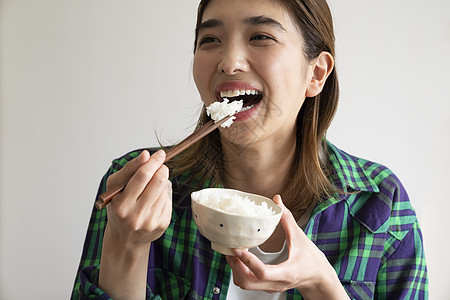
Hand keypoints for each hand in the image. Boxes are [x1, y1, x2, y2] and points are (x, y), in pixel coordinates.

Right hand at [99, 150, 171, 299]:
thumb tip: (146, 155)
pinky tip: (155, 198)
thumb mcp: (115, 188)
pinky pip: (169, 200)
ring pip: (165, 189)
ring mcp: (151, 221)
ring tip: (153, 185)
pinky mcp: (162, 224)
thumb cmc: (119, 208)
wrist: (125, 238)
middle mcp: (136, 215)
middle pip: (158, 182)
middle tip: (160, 166)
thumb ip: (129, 169)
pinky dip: (164, 193)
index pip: (142, 176)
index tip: (160, 154)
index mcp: (122, 205)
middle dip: (162, 169)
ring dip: (162, 181)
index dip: (153, 162)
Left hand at [226, 195, 348, 298]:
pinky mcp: (267, 287)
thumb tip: (277, 199)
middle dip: (236, 265)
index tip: (238, 248)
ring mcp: (271, 287)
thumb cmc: (311, 258)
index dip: (248, 261)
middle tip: (231, 247)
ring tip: (233, 251)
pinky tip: (239, 257)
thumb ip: (287, 218)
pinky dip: (239, 271)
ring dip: (235, 269)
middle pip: (248, 282)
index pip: (263, 272)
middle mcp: (277, 283)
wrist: (318, 278)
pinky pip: (248, 283)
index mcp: (287, 272)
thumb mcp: (300, 237)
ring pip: (245, 284)